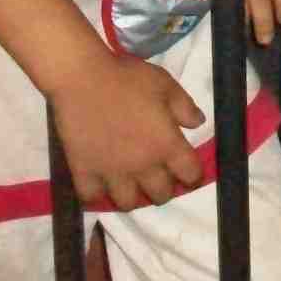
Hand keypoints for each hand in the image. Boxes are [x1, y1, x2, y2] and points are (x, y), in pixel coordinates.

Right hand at [48, 54, 204, 210]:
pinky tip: (100, 181)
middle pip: (161, 195)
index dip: (193, 173)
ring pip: (128, 203)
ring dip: (132, 194)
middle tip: (157, 174)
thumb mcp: (164, 83)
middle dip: (164, 187)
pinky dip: (97, 193)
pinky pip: (92, 197)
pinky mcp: (84, 172)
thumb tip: (198, 123)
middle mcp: (143, 166)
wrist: (82, 77)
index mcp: (166, 145)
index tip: (188, 168)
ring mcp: (112, 173)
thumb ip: (184, 106)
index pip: (191, 175)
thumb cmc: (127, 77)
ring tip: (128, 181)